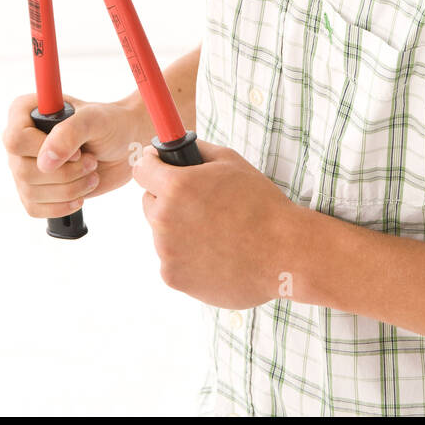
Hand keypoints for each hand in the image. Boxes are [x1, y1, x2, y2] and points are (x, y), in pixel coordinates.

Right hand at [2, 92, 142, 220]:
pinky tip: (81, 194)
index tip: (77, 151)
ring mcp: (26, 166)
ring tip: (91, 174)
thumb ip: (69, 133)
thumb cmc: (110, 124)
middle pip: (23, 170)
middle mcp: (21, 140)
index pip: (16, 139)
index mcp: (27, 112)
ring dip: (68, 189)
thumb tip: (44, 162)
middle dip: (65, 173)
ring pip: (30, 192)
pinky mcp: (37, 189)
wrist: (127, 145)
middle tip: (91, 162)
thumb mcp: (95, 120)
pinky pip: (34, 208)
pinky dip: (62, 205)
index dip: (44, 150)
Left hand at [132, 141, 299, 307]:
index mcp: (176, 187)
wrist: (283, 253)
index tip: (159, 166)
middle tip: (199, 202)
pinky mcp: (173, 277)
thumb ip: (196, 150)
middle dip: (166, 198)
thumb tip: (170, 147)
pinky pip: (172, 258)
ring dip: (178, 228)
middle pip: (149, 202)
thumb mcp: (231, 161)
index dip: (152, 165)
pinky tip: (215, 253)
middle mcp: (164, 220)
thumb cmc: (260, 203)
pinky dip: (187, 255)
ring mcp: (166, 252)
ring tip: (215, 231)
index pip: (141, 169)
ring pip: (161, 232)